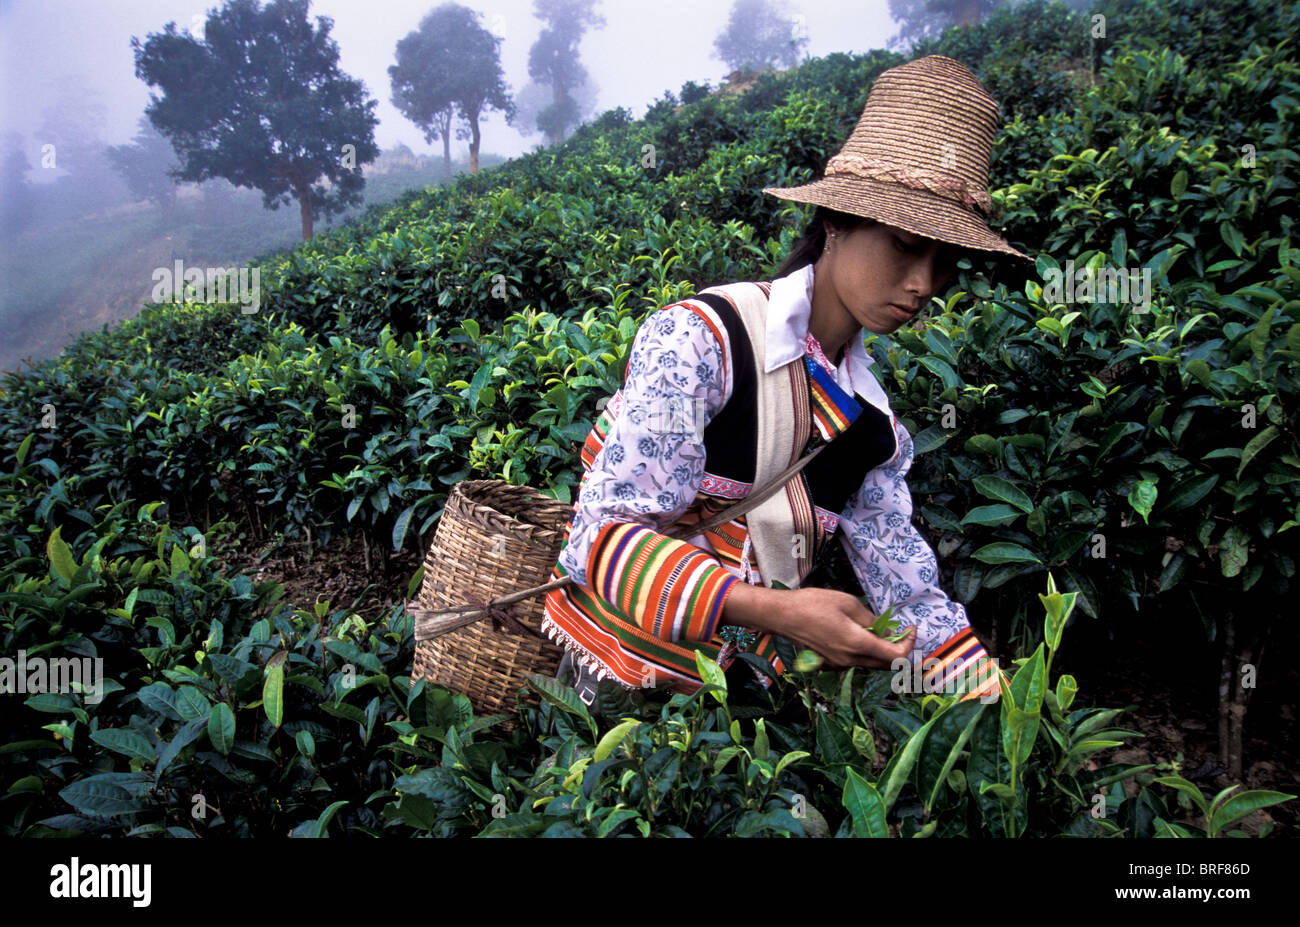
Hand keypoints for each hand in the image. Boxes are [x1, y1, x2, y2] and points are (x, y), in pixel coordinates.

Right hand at [723, 583, 917, 669]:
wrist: (782, 616)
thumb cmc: (812, 604)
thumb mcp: (847, 603)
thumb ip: (871, 619)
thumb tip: (888, 630)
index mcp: (857, 644)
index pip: (896, 656)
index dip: (909, 644)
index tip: (911, 629)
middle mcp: (850, 659)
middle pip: (886, 665)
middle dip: (900, 651)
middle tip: (903, 633)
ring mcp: (839, 664)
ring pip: (871, 664)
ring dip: (883, 652)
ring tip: (882, 632)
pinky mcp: (830, 664)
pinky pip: (856, 662)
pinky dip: (866, 653)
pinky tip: (862, 636)